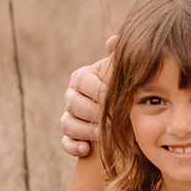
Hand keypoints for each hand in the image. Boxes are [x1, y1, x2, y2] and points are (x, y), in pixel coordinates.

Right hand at [59, 38, 113, 158]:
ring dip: (85, 130)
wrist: (124, 110)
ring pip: (68, 123)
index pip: (83, 81)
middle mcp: (72, 95)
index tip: (113, 97)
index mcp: (82, 77)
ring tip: (103, 135)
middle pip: (73, 103)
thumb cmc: (124, 85)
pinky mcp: (70, 135)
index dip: (97, 90)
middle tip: (111, 119)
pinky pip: (66, 142)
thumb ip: (118, 56)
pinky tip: (87, 150)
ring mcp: (69, 115)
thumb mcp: (122, 70)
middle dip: (92, 112)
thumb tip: (113, 40)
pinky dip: (74, 146)